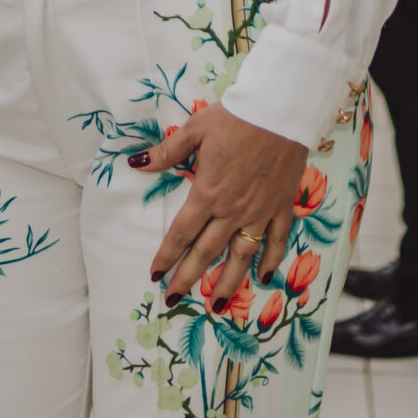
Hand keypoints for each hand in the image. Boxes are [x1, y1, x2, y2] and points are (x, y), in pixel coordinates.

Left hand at [131, 104, 309, 314]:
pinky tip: (263, 277)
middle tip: (173, 300)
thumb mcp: (194, 131)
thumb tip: (135, 163)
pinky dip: (271, 260)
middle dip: (188, 278)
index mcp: (208, 193)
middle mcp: (232, 210)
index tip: (155, 275)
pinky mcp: (282, 206)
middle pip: (207, 252)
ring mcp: (259, 211)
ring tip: (215, 305)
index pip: (182, 233)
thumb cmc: (234, 118)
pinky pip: (276, 240)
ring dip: (228, 283)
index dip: (167, 255)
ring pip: (241, 255)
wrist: (279, 112)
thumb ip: (166, 153)